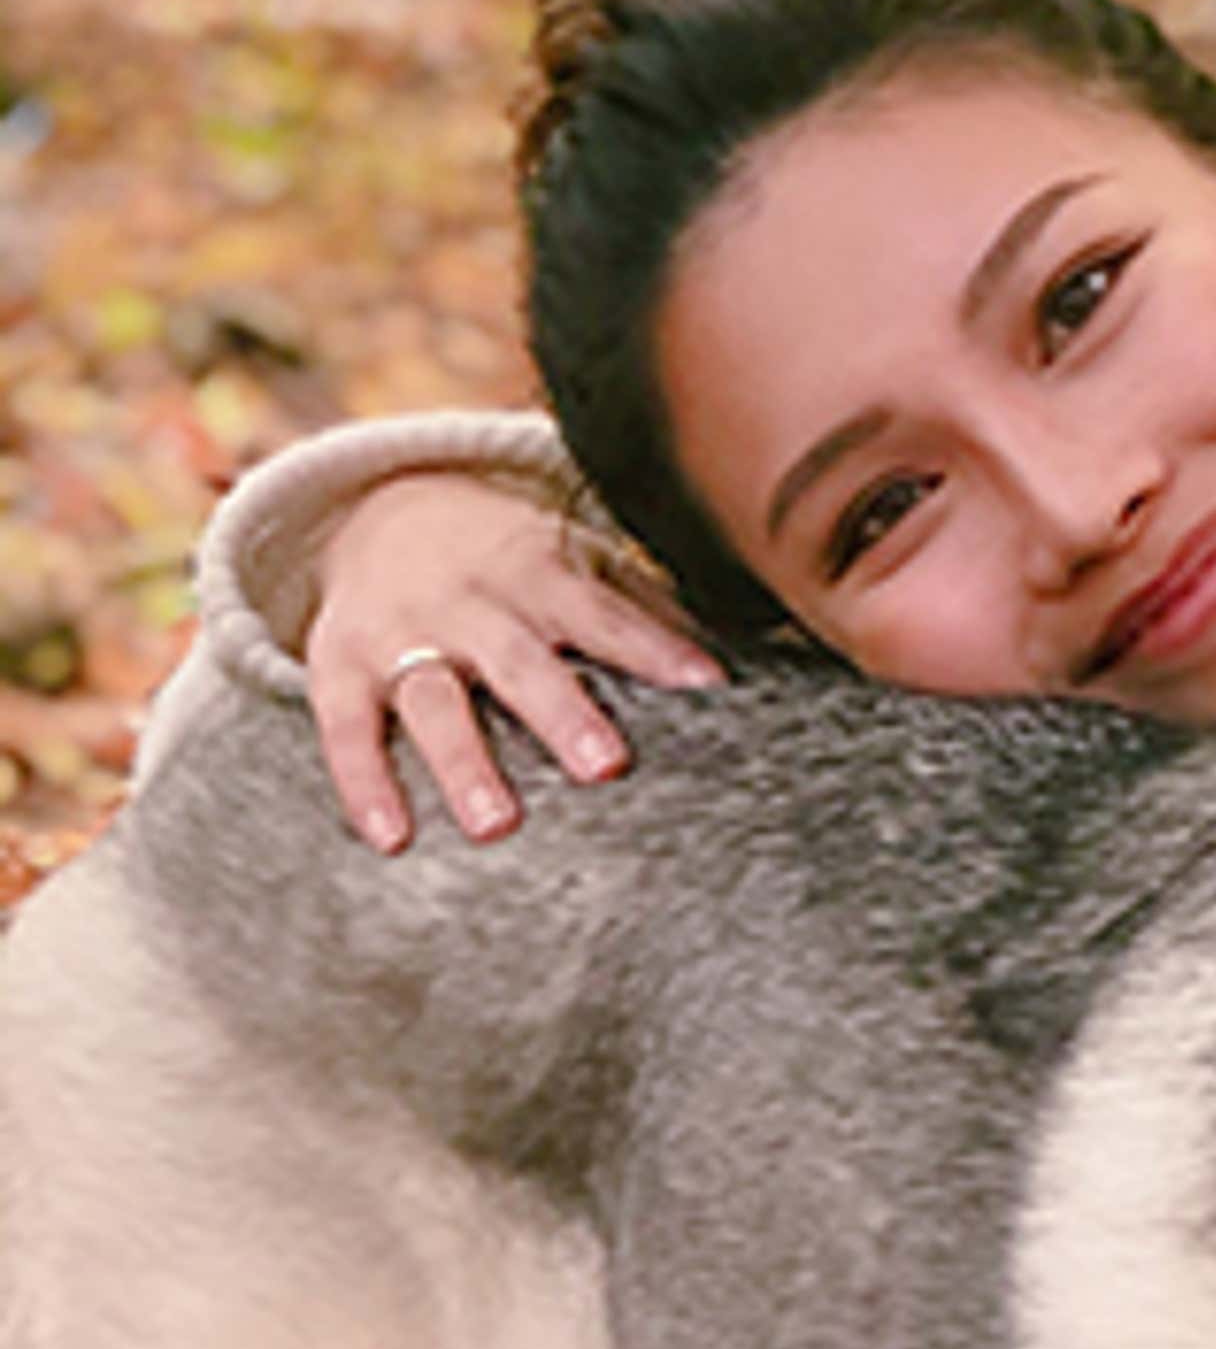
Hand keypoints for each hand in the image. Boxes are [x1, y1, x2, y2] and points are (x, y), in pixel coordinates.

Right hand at [305, 474, 723, 850]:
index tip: (708, 685)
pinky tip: (391, 838)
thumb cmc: (513, 565)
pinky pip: (343, 727)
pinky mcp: (336, 663)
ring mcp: (398, 632)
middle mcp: (466, 603)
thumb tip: (745, 663)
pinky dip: (363, 782)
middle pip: (517, 659)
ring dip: (463, 762)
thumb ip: (641, 611)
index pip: (603, 614)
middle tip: (605, 767)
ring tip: (497, 826)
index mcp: (536, 574)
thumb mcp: (572, 564)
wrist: (381, 509)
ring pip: (431, 698)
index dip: (654, 648)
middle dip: (560, 712)